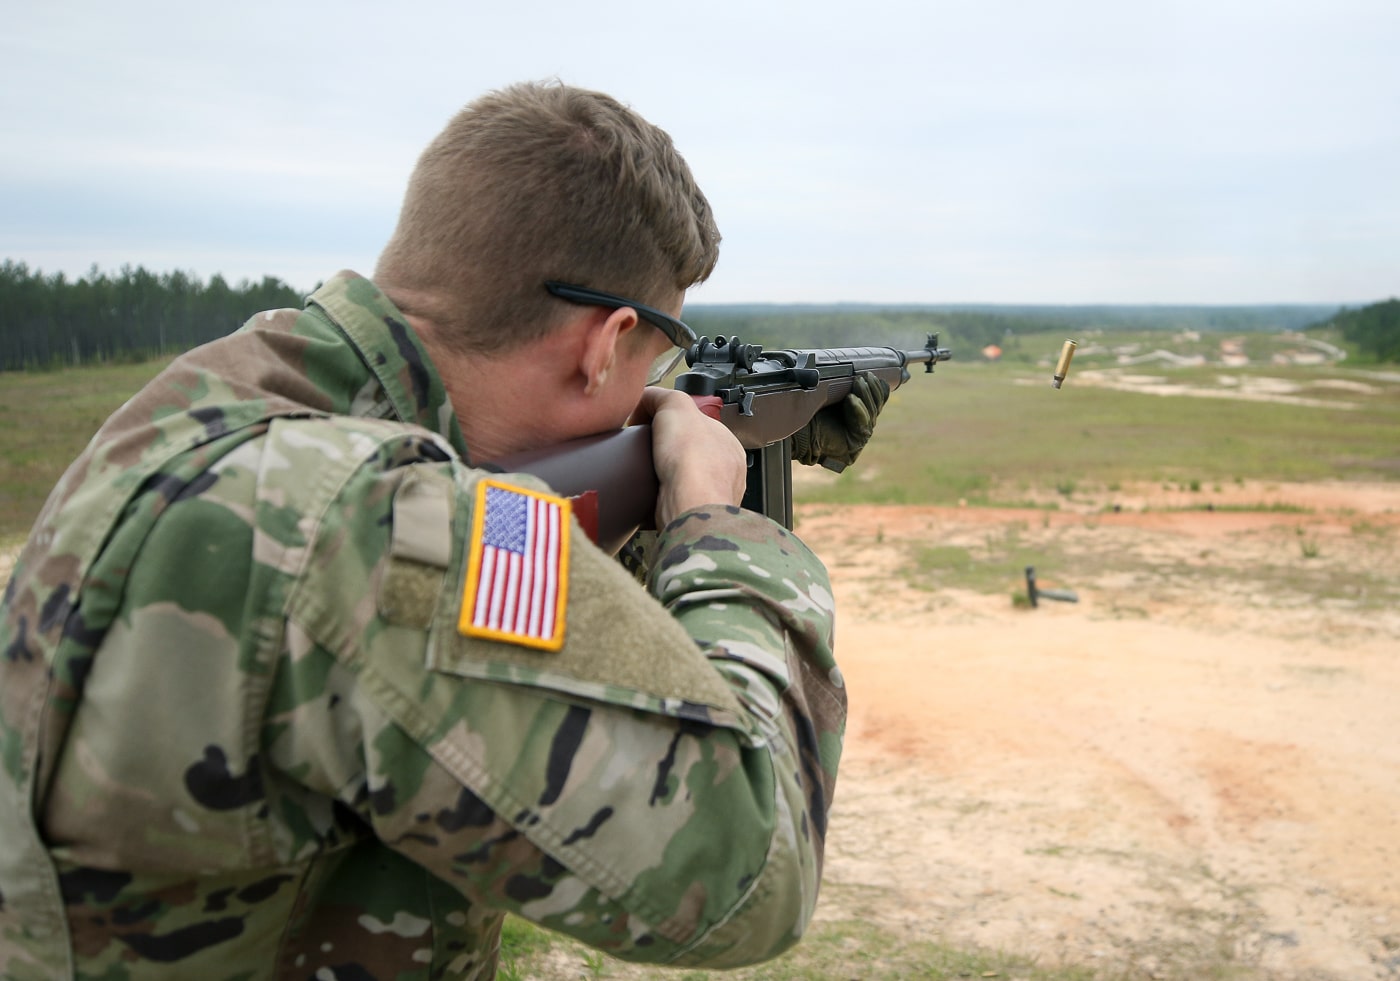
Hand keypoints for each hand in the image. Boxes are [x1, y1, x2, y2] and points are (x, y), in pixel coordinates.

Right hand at [634, 387, 745, 527]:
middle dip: (666, 448)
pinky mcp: (692, 513)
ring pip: (680, 477)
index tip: (651, 423)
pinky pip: (670, 499)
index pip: (696, 423)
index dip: (669, 420)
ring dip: (661, 472)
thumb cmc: (693, 461)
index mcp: (726, 442)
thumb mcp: (675, 405)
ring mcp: (708, 493)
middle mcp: (722, 470)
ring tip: (647, 468)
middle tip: (646, 446)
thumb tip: (647, 400)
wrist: (689, 506)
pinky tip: (651, 488)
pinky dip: (657, 493)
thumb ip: (662, 396)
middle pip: (687, 450)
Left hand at [790, 371, 890, 469]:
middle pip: (876, 404)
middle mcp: (864, 422)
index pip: (878, 397)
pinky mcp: (856, 442)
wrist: (800, 433)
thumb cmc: (813, 413)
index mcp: (861, 409)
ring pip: (872, 412)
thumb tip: (859, 367)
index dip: (876, 385)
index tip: (868, 372)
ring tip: (858, 382)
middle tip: (864, 375)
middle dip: (871, 388)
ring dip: (865, 395)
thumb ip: (846, 385)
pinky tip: (852, 399)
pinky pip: (862, 424)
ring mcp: (861, 433)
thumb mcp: (833, 394)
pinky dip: (858, 410)